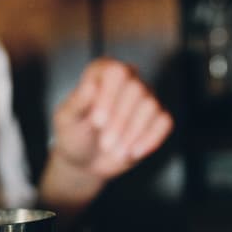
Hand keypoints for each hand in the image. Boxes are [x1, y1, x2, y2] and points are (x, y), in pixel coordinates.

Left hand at [39, 58, 172, 214]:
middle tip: (104, 144)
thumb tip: (91, 85)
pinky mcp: (157, 117)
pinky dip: (150, 139)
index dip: (109, 96)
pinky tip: (133, 153)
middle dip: (120, 120)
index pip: (116, 72)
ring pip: (151, 105)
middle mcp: (127, 78)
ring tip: (115, 152)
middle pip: (136, 89)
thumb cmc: (73, 134)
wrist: (84, 160)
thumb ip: (77, 102)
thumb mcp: (67, 119)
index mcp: (102, 71)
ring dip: (133, 133)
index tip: (97, 122)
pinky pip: (164, 122)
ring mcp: (145, 97)